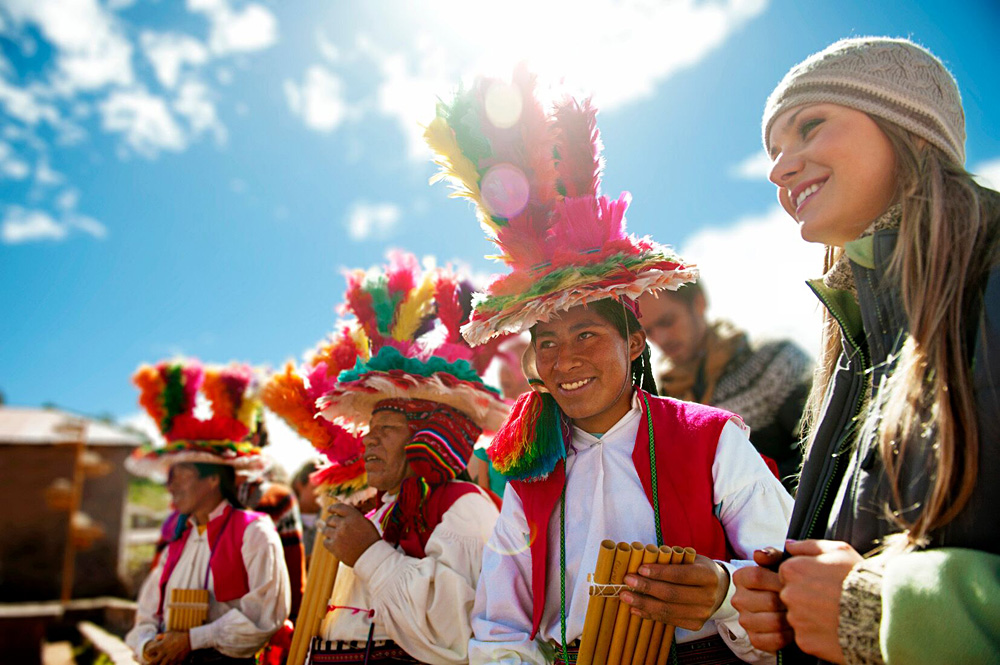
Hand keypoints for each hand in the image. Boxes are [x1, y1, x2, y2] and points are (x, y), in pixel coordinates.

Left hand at [143, 631, 190, 664]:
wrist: (190, 640)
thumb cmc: (178, 635)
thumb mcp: (169, 633)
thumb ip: (161, 636)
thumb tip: (156, 638)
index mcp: (161, 646)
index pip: (149, 651)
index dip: (148, 652)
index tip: (149, 652)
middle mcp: (164, 654)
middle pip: (153, 662)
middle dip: (150, 663)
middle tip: (150, 663)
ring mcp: (170, 659)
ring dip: (160, 664)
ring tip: (161, 663)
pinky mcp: (176, 662)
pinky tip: (169, 663)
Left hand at [319, 502, 380, 565]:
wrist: (371, 556)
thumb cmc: (370, 539)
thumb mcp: (365, 522)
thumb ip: (352, 516)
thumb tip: (338, 513)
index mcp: (353, 516)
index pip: (338, 507)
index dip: (332, 508)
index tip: (329, 510)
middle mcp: (344, 524)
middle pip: (330, 519)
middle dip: (330, 521)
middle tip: (332, 524)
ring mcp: (338, 535)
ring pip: (325, 529)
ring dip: (328, 531)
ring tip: (334, 534)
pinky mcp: (334, 546)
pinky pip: (325, 541)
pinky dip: (328, 541)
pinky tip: (334, 543)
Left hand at [620, 554, 728, 630]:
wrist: (718, 590)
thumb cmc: (697, 569)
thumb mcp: (690, 558)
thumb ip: (670, 559)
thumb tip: (640, 559)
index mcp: (708, 576)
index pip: (680, 575)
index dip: (659, 572)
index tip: (640, 568)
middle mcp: (708, 597)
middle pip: (672, 594)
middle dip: (646, 588)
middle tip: (627, 581)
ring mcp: (702, 614)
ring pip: (668, 610)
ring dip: (643, 603)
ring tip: (626, 596)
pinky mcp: (695, 625)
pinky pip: (668, 620)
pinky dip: (649, 614)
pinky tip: (635, 608)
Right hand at [732, 547, 792, 652]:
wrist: (784, 607)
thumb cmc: (783, 582)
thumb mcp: (780, 563)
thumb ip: (773, 555)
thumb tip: (759, 554)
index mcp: (741, 578)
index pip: (756, 576)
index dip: (778, 580)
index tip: (790, 582)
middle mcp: (738, 599)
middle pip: (768, 601)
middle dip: (789, 601)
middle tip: (801, 600)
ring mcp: (745, 620)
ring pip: (773, 621)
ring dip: (790, 619)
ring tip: (797, 614)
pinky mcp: (754, 639)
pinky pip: (774, 639)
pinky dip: (788, 635)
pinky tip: (792, 628)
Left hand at [778, 539, 861, 663]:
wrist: (879, 615)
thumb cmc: (859, 579)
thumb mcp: (840, 551)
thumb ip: (810, 546)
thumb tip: (789, 545)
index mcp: (792, 570)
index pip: (788, 573)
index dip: (806, 577)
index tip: (823, 582)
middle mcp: (788, 594)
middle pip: (790, 595)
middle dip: (806, 597)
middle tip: (831, 599)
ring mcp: (795, 619)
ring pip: (797, 617)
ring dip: (811, 616)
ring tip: (836, 614)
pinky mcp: (804, 640)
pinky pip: (806, 636)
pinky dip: (817, 634)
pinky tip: (835, 629)